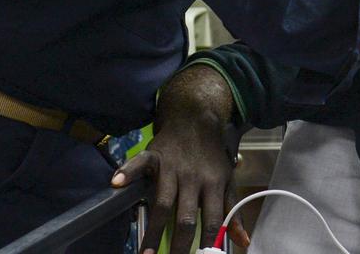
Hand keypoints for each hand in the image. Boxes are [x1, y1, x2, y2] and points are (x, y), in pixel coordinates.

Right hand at [110, 66, 247, 253]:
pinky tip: (116, 184)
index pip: (212, 220)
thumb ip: (232, 211)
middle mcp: (193, 178)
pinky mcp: (154, 155)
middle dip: (179, 244)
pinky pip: (139, 164)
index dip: (207, 243)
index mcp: (214, 185)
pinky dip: (127, 172)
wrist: (197, 119)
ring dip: (154, 229)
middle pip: (186, 217)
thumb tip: (243, 240)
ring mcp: (172, 167)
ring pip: (163, 202)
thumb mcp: (227, 180)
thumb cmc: (212, 157)